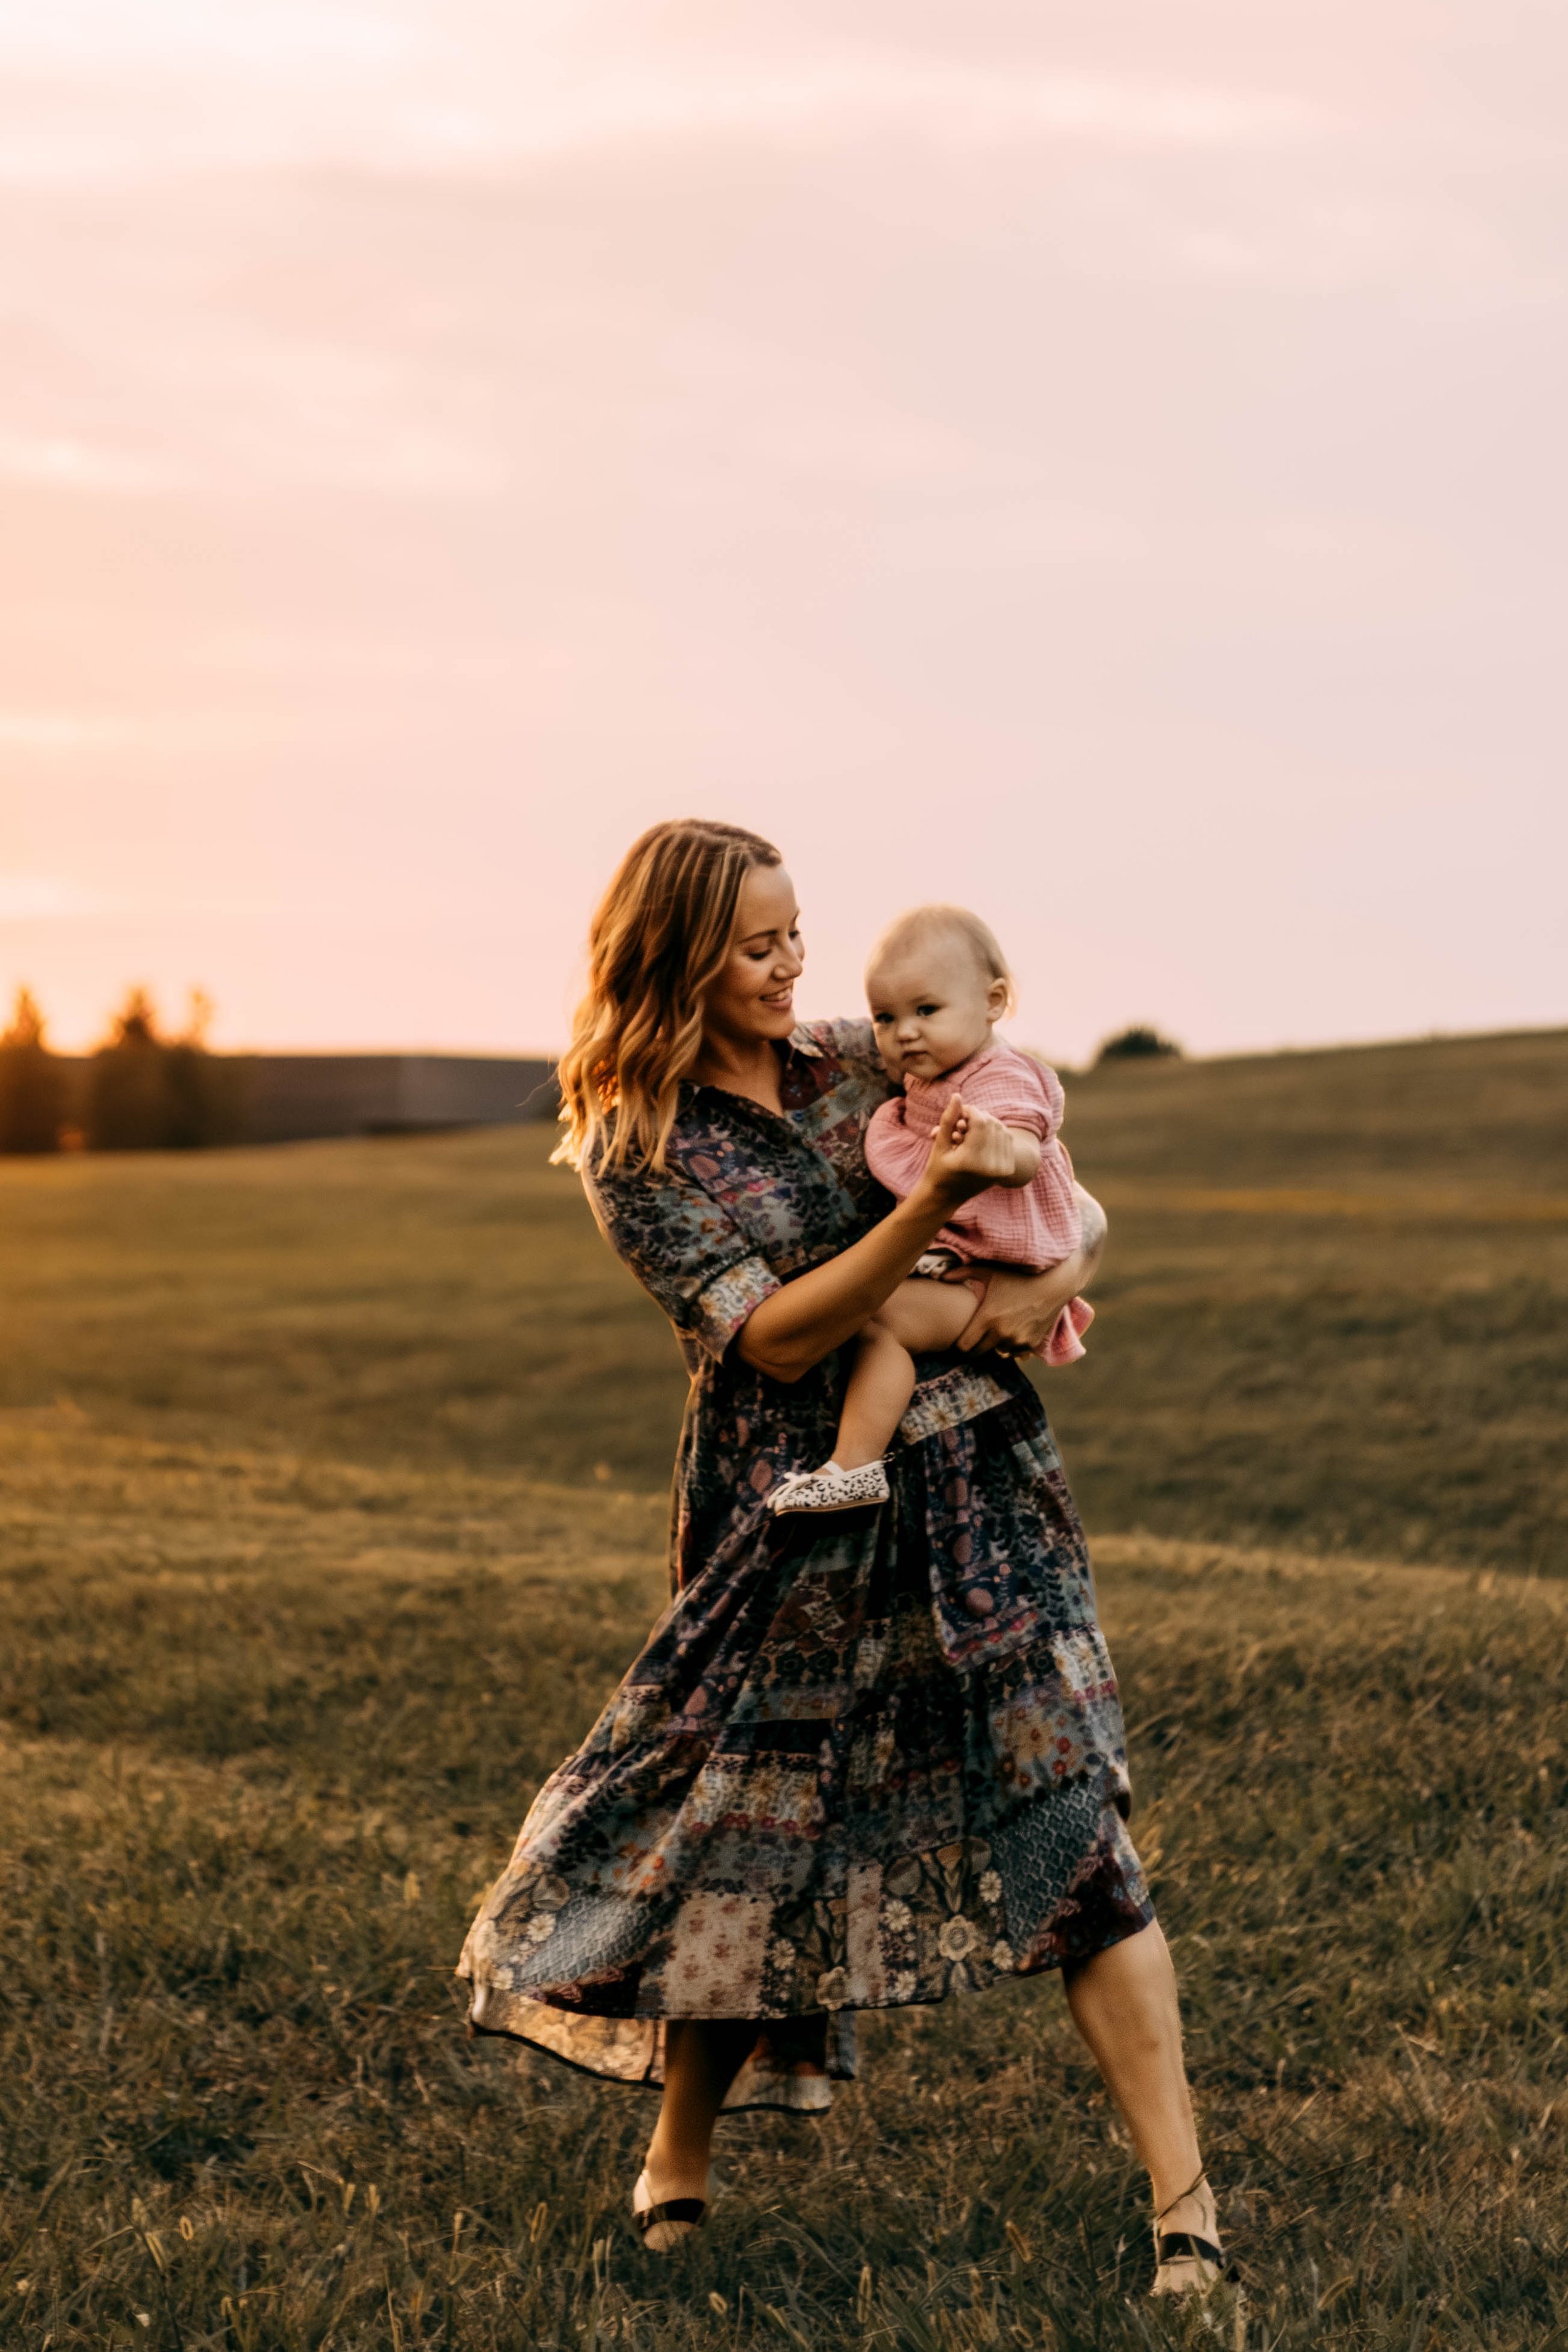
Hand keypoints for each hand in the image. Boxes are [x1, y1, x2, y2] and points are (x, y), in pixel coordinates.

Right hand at [920, 1095, 1018, 1209]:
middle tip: (965, 1118)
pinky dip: (997, 1132)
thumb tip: (957, 1095)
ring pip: (1001, 1129)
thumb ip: (948, 1119)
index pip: (979, 1122)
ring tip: (973, 1127)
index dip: (971, 1110)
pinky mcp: (1006, 1170)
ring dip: (988, 1123)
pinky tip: (983, 1135)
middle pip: (991, 1124)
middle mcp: (989, 1166)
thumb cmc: (938, 1168)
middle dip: (979, 1116)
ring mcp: (1000, 1169)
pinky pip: (1007, 1140)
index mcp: (971, 1160)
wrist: (947, 1196)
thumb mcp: (940, 1144)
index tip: (961, 1110)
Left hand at [951, 1256, 1094, 1357]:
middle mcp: (1002, 1333)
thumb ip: (962, 1273)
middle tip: (974, 1336)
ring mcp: (1018, 1341)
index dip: (959, 1344)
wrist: (1054, 1283)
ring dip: (994, 1344)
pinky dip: (1011, 1344)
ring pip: (997, 1351)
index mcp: (988, 1318)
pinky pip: (1014, 1351)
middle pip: (978, 1353)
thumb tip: (940, 1276)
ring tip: (997, 1328)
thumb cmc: (1019, 1275)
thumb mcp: (989, 1271)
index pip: (964, 1346)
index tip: (960, 1338)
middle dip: (974, 1346)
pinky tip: (1013, 1329)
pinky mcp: (1031, 1344)